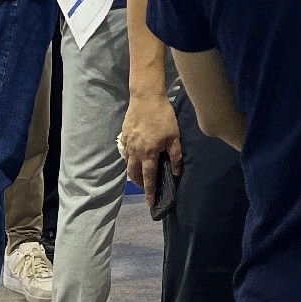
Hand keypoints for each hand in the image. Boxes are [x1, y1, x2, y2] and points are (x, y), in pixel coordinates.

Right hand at [123, 91, 182, 205]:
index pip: (148, 178)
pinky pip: (125, 152)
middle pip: (134, 174)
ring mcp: (128, 143)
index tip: (150, 203)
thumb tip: (176, 172)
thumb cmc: (163, 116)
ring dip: (133, 172)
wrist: (146, 97)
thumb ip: (175, 155)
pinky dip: (129, 159)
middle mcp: (136, 151)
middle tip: (146, 188)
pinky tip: (135, 157)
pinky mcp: (124, 135)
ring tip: (140, 175)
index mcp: (149, 153)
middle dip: (139, 183)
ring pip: (128, 164)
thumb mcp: (174, 136)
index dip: (149, 192)